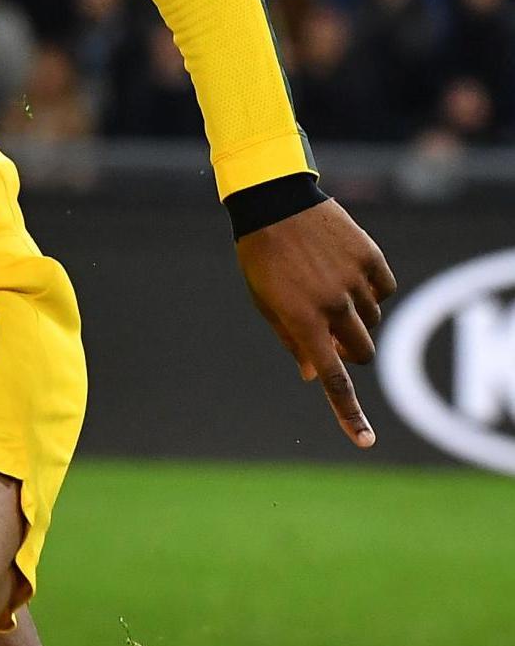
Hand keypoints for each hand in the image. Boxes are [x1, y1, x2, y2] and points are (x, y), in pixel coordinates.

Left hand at [235, 198, 396, 447]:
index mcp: (302, 321)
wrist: (274, 204)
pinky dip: (370, 289)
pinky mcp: (371, 258)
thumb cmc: (262, 259)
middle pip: (361, 352)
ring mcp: (354, 281)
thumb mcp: (266, 303)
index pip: (332, 377)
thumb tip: (315, 376)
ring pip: (373, 321)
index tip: (365, 441)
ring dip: (357, 316)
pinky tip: (346, 270)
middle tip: (331, 330)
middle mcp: (332, 305)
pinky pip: (384, 290)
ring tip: (327, 287)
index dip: (348, 412)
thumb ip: (293, 340)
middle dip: (350, 350)